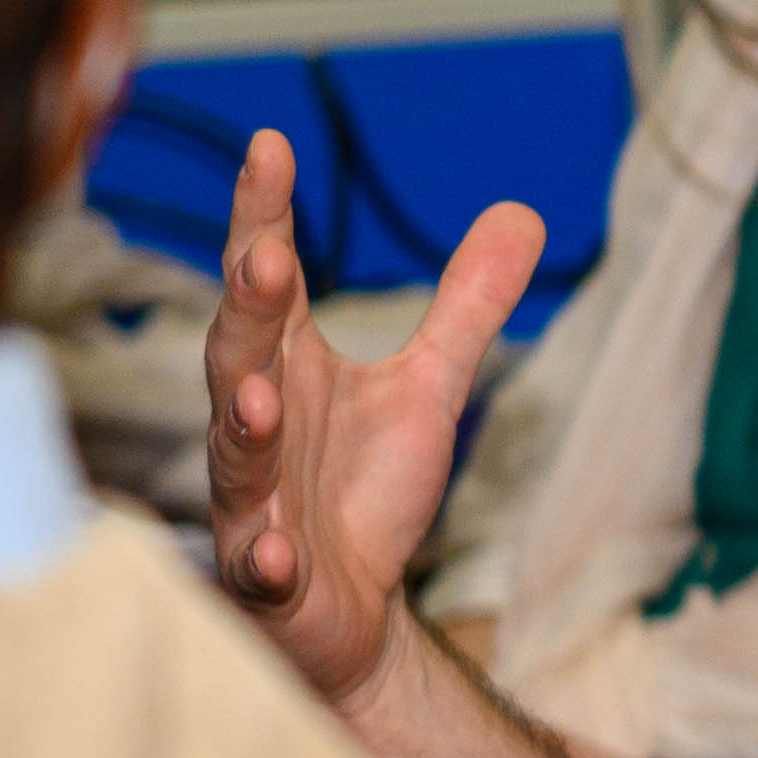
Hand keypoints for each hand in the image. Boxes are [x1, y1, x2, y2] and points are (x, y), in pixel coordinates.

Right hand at [203, 129, 547, 714]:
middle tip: (262, 254)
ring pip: (236, 457)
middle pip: (241, 354)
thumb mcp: (430, 389)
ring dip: (244, 426)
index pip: (272, 282)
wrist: (351, 612)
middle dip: (245, 308)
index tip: (270, 145)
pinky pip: (260, 568)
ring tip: (258, 397)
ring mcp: (254, 502)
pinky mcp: (266, 577)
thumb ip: (465, 306)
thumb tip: (521, 211)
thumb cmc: (364, 489)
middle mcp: (256, 423)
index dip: (266, 216)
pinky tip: (275, 556)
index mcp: (289, 368)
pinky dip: (265, 560)